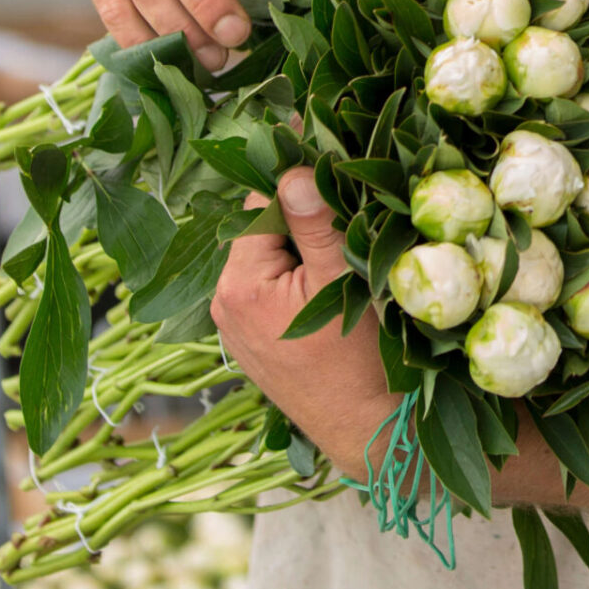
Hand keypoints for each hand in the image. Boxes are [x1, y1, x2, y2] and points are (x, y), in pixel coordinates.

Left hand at [212, 168, 395, 479]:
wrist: (366, 431)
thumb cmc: (357, 362)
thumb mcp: (341, 281)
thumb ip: (314, 224)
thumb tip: (292, 169)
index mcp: (238, 283)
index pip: (259, 205)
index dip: (294, 181)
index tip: (326, 158)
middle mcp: (223, 303)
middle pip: (260, 231)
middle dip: (300, 217)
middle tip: (346, 210)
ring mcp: (234, 326)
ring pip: (267, 259)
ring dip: (300, 247)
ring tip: (342, 250)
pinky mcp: (252, 341)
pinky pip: (269, 289)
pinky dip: (296, 277)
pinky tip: (330, 284)